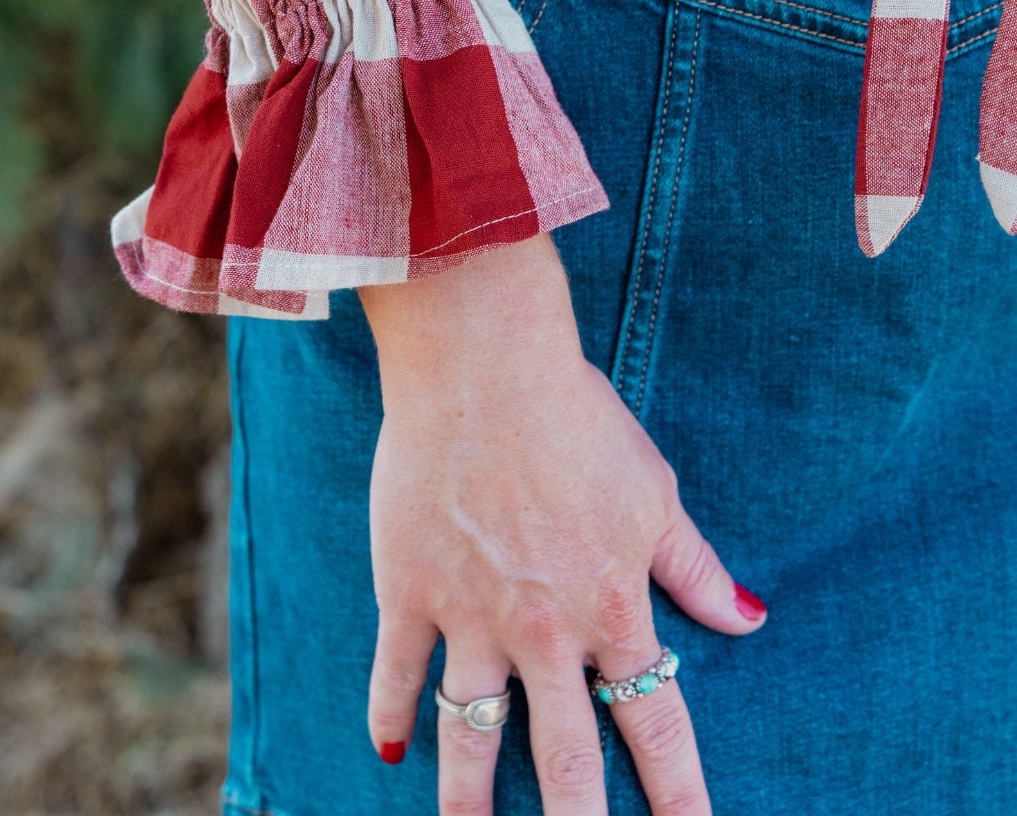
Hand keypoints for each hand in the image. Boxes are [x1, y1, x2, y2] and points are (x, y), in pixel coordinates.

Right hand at [359, 235, 765, 814]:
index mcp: (612, 606)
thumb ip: (695, 566)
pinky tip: (387, 750)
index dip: (679, 795)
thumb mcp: (653, 492)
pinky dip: (390, 712)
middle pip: (566, 761)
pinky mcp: (408, 590)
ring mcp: (471, 616)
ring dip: (472, 801)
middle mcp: (545, 631)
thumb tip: (750, 617)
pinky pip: (397, 670)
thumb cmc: (577, 418)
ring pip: (473, 736)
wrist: (484, 366)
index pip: (656, 724)